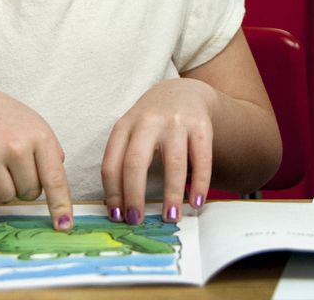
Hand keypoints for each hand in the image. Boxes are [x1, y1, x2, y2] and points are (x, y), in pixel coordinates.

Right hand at [0, 84, 73, 229]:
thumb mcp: (37, 129)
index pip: (55, 179)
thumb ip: (51, 157)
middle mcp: (15, 145)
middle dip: (24, 186)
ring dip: (2, 188)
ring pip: (4, 197)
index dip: (60, 205)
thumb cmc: (8, 122)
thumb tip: (58, 193)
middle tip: (13, 164)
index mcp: (39, 137)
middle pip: (29, 194)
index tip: (64, 226)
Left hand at [101, 78, 217, 225]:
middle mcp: (148, 121)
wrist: (183, 92)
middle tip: (137, 221)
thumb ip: (123, 161)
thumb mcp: (131, 133)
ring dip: (172, 194)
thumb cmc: (151, 123)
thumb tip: (120, 208)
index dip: (113, 193)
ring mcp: (176, 122)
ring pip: (173, 163)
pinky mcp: (201, 125)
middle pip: (136, 162)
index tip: (118, 216)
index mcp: (124, 126)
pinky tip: (197, 201)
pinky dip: (200, 182)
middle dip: (134, 195)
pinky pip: (201, 158)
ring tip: (171, 217)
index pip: (112, 163)